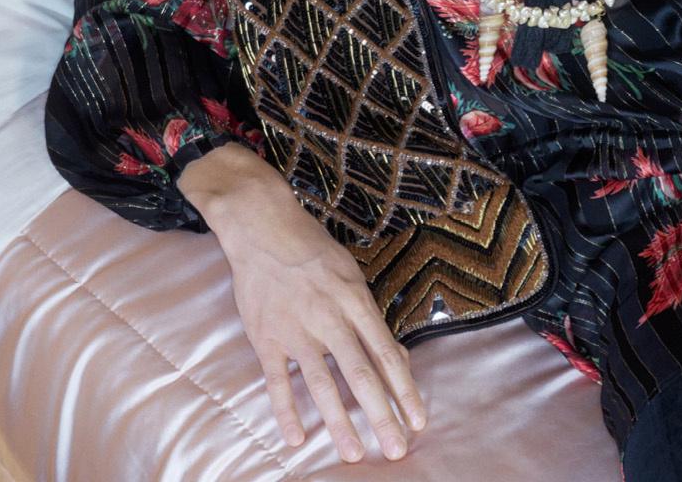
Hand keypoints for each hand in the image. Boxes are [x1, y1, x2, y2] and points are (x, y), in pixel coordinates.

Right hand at [180, 145, 426, 461]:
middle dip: (381, 415)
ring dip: (339, 422)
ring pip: (322, 385)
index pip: (387, 354)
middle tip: (396, 448)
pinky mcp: (266, 339)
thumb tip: (397, 358)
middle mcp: (330, 319)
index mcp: (357, 302)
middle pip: (361, 375)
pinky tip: (298, 439)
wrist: (263, 227)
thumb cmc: (315, 252)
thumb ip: (371, 319)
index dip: (405, 390)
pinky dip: (287, 411)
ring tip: (353, 454)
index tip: (419, 419)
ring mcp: (296, 331)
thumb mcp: (353, 276)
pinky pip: (278, 382)